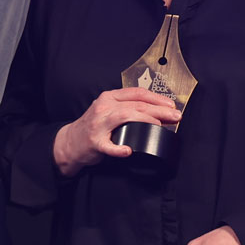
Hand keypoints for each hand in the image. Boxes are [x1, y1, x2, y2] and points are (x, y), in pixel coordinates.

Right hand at [53, 88, 180, 175]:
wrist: (70, 142)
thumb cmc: (94, 126)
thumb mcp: (109, 110)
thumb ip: (128, 108)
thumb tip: (158, 112)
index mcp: (109, 97)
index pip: (137, 93)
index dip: (157, 98)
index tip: (171, 105)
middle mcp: (104, 107)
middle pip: (136, 105)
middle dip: (159, 110)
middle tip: (175, 116)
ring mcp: (98, 124)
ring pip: (125, 117)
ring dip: (146, 120)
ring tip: (159, 126)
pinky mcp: (94, 142)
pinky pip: (108, 146)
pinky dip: (118, 149)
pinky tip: (128, 151)